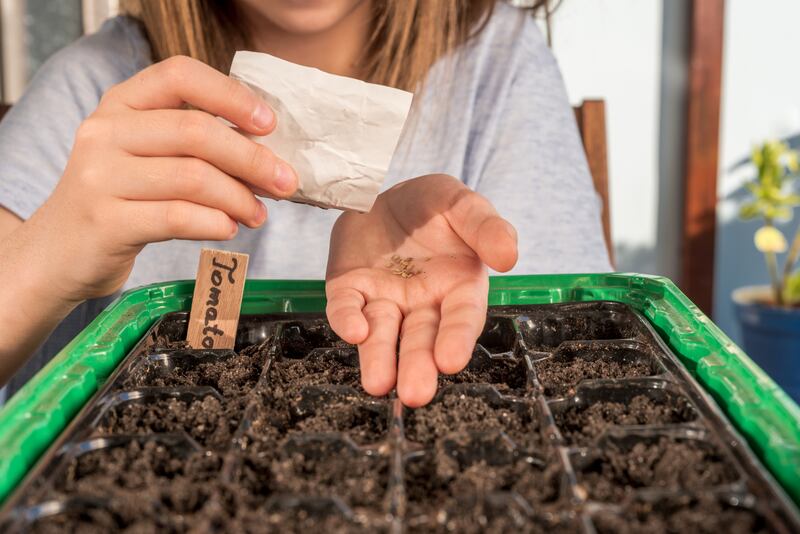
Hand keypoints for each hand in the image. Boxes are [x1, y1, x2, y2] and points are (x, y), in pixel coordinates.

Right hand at [28, 55, 297, 302]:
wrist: (59, 252)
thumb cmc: (119, 200)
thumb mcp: (146, 156)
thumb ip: (193, 144)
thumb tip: (268, 155)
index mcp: (122, 103)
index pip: (180, 75)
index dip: (231, 96)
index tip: (269, 125)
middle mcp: (106, 131)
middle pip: (196, 132)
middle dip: (253, 159)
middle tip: (285, 183)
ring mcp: (100, 176)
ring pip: (193, 178)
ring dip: (240, 198)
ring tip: (258, 214)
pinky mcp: (105, 221)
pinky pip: (177, 217)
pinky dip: (214, 223)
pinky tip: (229, 228)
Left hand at [326, 174, 517, 406]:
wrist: (386, 193)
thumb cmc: (434, 206)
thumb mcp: (464, 205)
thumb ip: (487, 227)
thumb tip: (509, 257)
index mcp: (458, 287)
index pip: (461, 318)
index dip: (457, 339)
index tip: (451, 361)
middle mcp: (422, 303)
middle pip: (421, 339)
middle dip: (418, 366)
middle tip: (415, 393)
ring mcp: (384, 300)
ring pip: (382, 334)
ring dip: (379, 358)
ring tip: (378, 384)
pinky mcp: (349, 290)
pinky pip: (347, 307)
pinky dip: (347, 319)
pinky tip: (353, 330)